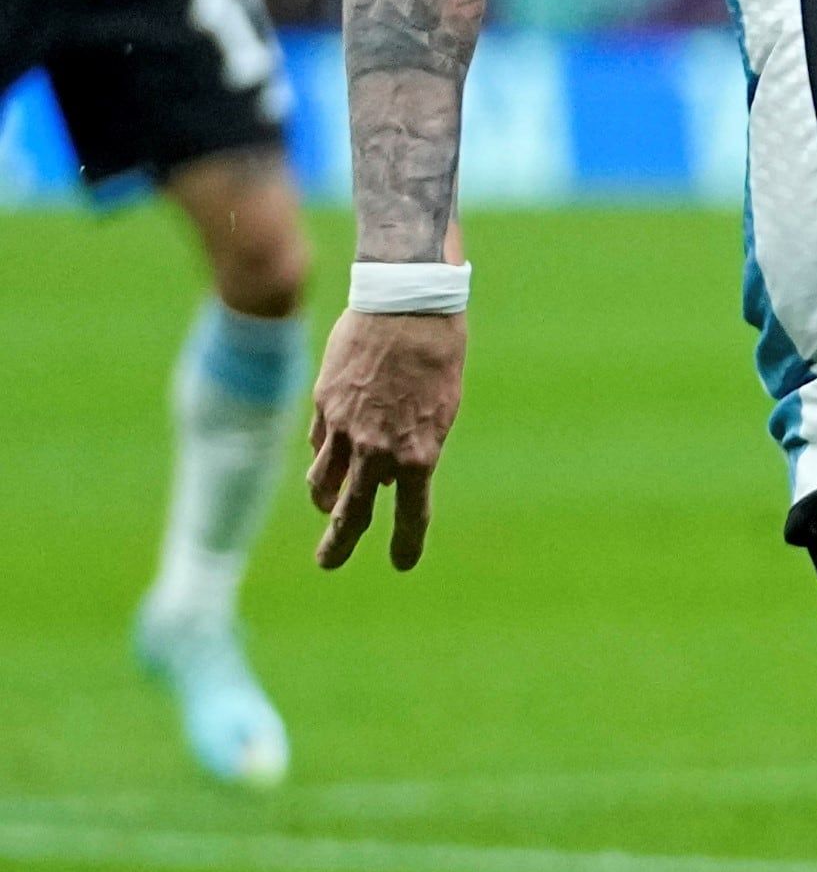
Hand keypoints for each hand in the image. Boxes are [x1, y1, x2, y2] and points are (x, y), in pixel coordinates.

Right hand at [305, 309, 466, 569]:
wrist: (407, 307)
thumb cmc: (438, 357)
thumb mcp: (441, 410)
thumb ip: (413, 448)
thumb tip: (386, 476)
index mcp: (418, 454)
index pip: (410, 513)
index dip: (406, 543)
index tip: (401, 564)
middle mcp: (377, 449)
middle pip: (351, 512)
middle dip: (339, 544)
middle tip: (328, 564)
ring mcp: (345, 429)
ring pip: (323, 482)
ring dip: (324, 500)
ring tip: (325, 508)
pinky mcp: (323, 405)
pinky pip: (320, 443)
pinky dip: (325, 455)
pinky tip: (330, 455)